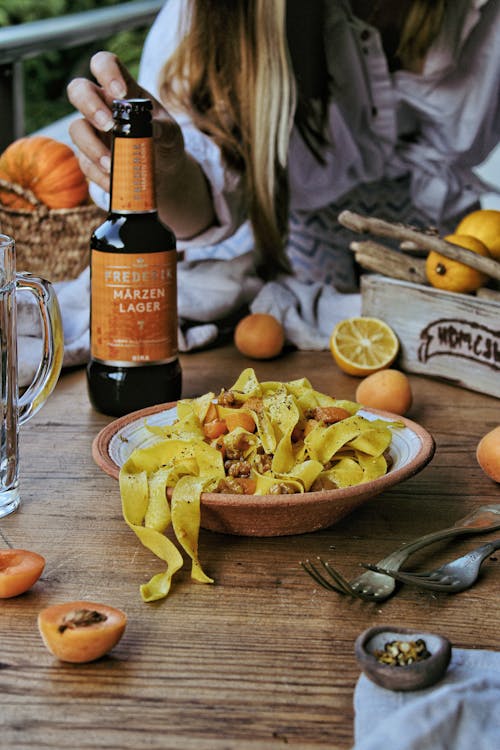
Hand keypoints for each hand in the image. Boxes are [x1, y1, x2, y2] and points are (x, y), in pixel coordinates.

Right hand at [67, 51, 183, 192]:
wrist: (163, 172)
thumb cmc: (165, 142)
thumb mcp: (172, 134)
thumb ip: (164, 129)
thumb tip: (153, 130)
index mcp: (123, 90)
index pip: (104, 64)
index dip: (106, 72)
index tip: (120, 92)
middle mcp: (102, 106)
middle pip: (78, 91)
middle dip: (90, 106)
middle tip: (109, 126)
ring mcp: (93, 131)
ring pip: (76, 129)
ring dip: (91, 146)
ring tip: (112, 164)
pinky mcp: (90, 157)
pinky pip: (84, 163)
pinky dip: (98, 174)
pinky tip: (113, 182)